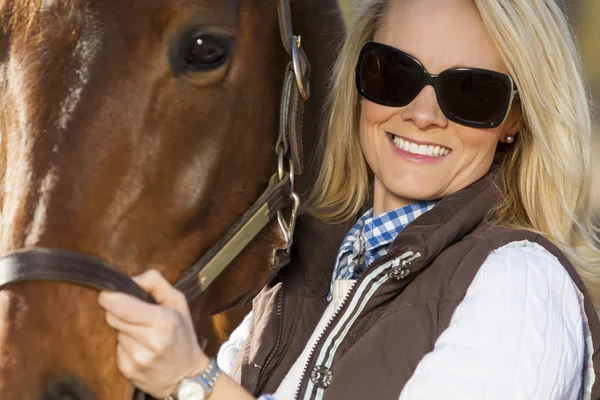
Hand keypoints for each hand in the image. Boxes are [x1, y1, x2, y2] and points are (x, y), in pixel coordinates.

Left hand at [98, 269, 208, 397]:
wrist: (185, 375)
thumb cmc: (182, 334)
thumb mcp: (178, 302)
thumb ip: (155, 283)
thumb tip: (131, 278)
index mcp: (164, 321)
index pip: (122, 306)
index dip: (110, 297)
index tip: (107, 294)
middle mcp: (151, 341)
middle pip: (112, 317)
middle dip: (119, 311)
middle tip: (135, 314)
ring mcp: (138, 358)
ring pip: (114, 332)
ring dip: (123, 329)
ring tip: (142, 333)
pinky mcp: (128, 370)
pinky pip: (115, 348)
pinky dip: (124, 345)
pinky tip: (139, 348)